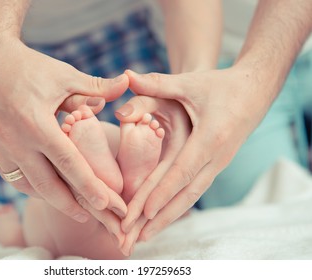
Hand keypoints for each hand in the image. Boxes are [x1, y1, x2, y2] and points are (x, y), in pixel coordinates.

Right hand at [0, 36, 128, 224]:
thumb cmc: (27, 66)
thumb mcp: (64, 74)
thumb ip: (96, 86)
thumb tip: (127, 83)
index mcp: (36, 124)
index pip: (69, 164)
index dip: (89, 186)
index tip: (107, 204)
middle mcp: (15, 142)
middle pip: (48, 186)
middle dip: (72, 205)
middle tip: (93, 216)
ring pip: (28, 186)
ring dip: (51, 199)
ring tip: (72, 207)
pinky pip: (12, 177)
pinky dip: (31, 186)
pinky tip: (46, 188)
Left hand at [118, 68, 271, 241]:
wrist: (254, 91)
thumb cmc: (221, 86)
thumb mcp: (189, 83)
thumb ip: (157, 83)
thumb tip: (126, 75)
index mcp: (209, 139)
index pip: (181, 172)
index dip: (161, 193)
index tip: (142, 213)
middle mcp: (215, 158)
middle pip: (184, 194)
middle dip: (159, 217)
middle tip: (134, 238)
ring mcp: (217, 164)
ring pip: (190, 197)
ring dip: (167, 218)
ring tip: (145, 236)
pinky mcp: (215, 165)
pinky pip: (194, 190)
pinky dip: (177, 206)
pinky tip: (163, 217)